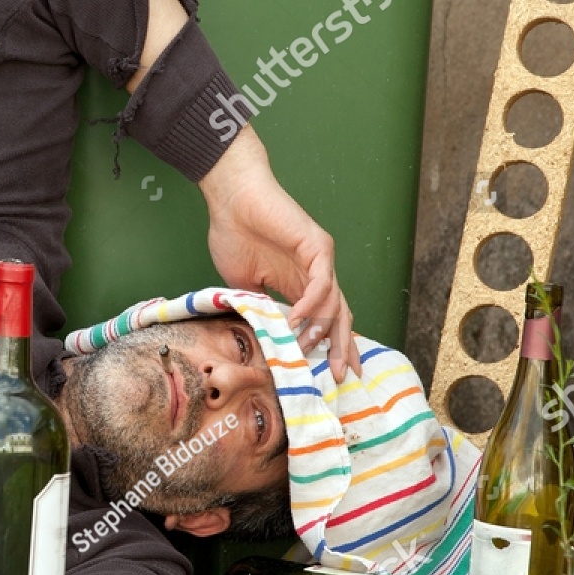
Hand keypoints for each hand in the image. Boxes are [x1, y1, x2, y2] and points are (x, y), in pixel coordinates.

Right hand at [198, 126, 360, 380]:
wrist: (231, 199)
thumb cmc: (234, 233)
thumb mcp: (244, 285)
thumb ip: (259, 308)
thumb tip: (265, 337)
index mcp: (300, 285)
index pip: (327, 320)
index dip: (333, 347)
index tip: (332, 375)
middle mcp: (317, 274)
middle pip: (340, 316)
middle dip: (341, 347)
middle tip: (339, 375)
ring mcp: (320, 260)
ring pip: (335, 303)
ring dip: (320, 330)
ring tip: (303, 349)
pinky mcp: (316, 246)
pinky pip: (321, 283)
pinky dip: (311, 304)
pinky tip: (296, 319)